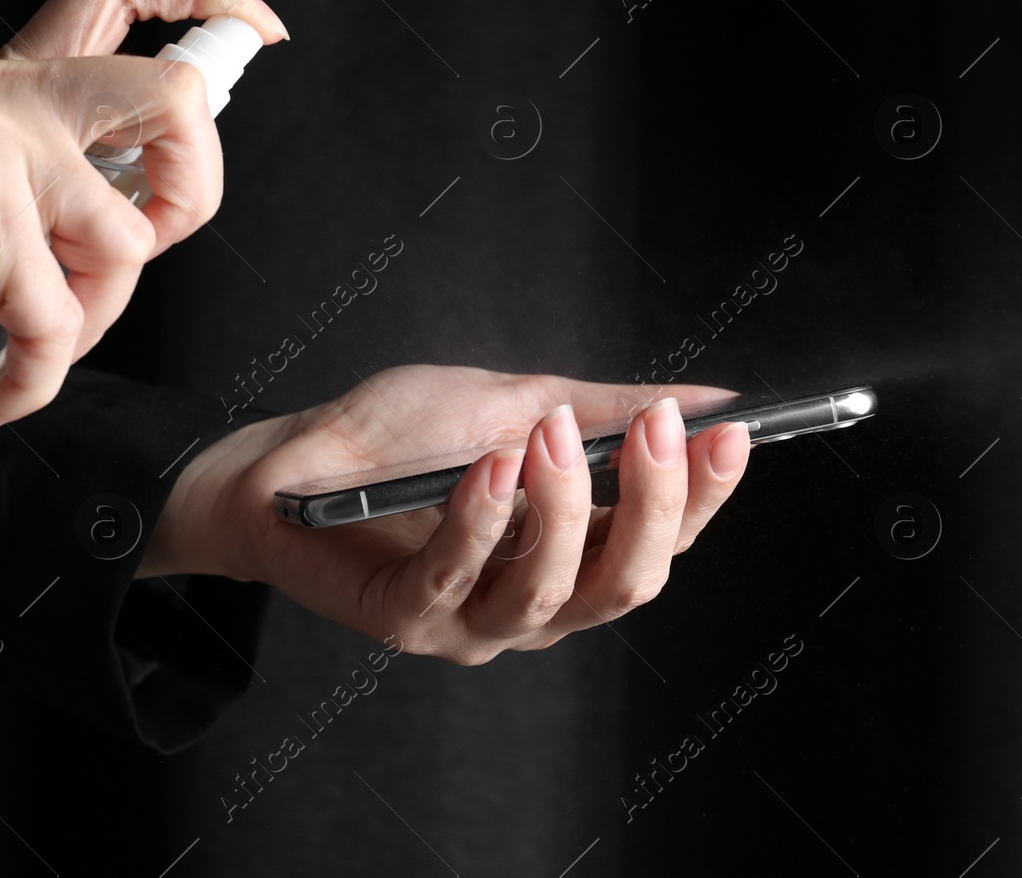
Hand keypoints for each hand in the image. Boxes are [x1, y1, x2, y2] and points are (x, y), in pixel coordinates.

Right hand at [0, 0, 287, 437]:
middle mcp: (5, 92)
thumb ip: (78, 182)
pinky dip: (39, 373)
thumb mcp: (0, 208)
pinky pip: (66, 314)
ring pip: (128, 236)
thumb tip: (175, 192)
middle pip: (172, 93)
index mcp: (15, 83)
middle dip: (195, 191)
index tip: (258, 31)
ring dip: (92, 316)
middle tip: (150, 243)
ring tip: (29, 332)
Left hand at [147, 366, 752, 663]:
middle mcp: (533, 603)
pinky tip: (492, 466)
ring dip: (566, 508)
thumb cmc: (400, 436)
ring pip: (553, 591)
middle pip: (627, 583)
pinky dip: (482, 520)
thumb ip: (604, 410)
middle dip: (655, 504)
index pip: (662, 543)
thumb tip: (710, 400)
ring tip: (552, 436)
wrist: (288, 460)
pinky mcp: (408, 618)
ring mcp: (471, 621)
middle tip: (658, 428)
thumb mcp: (513, 403)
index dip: (704, 495)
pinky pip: (458, 578)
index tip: (733, 433)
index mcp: (570, 555)